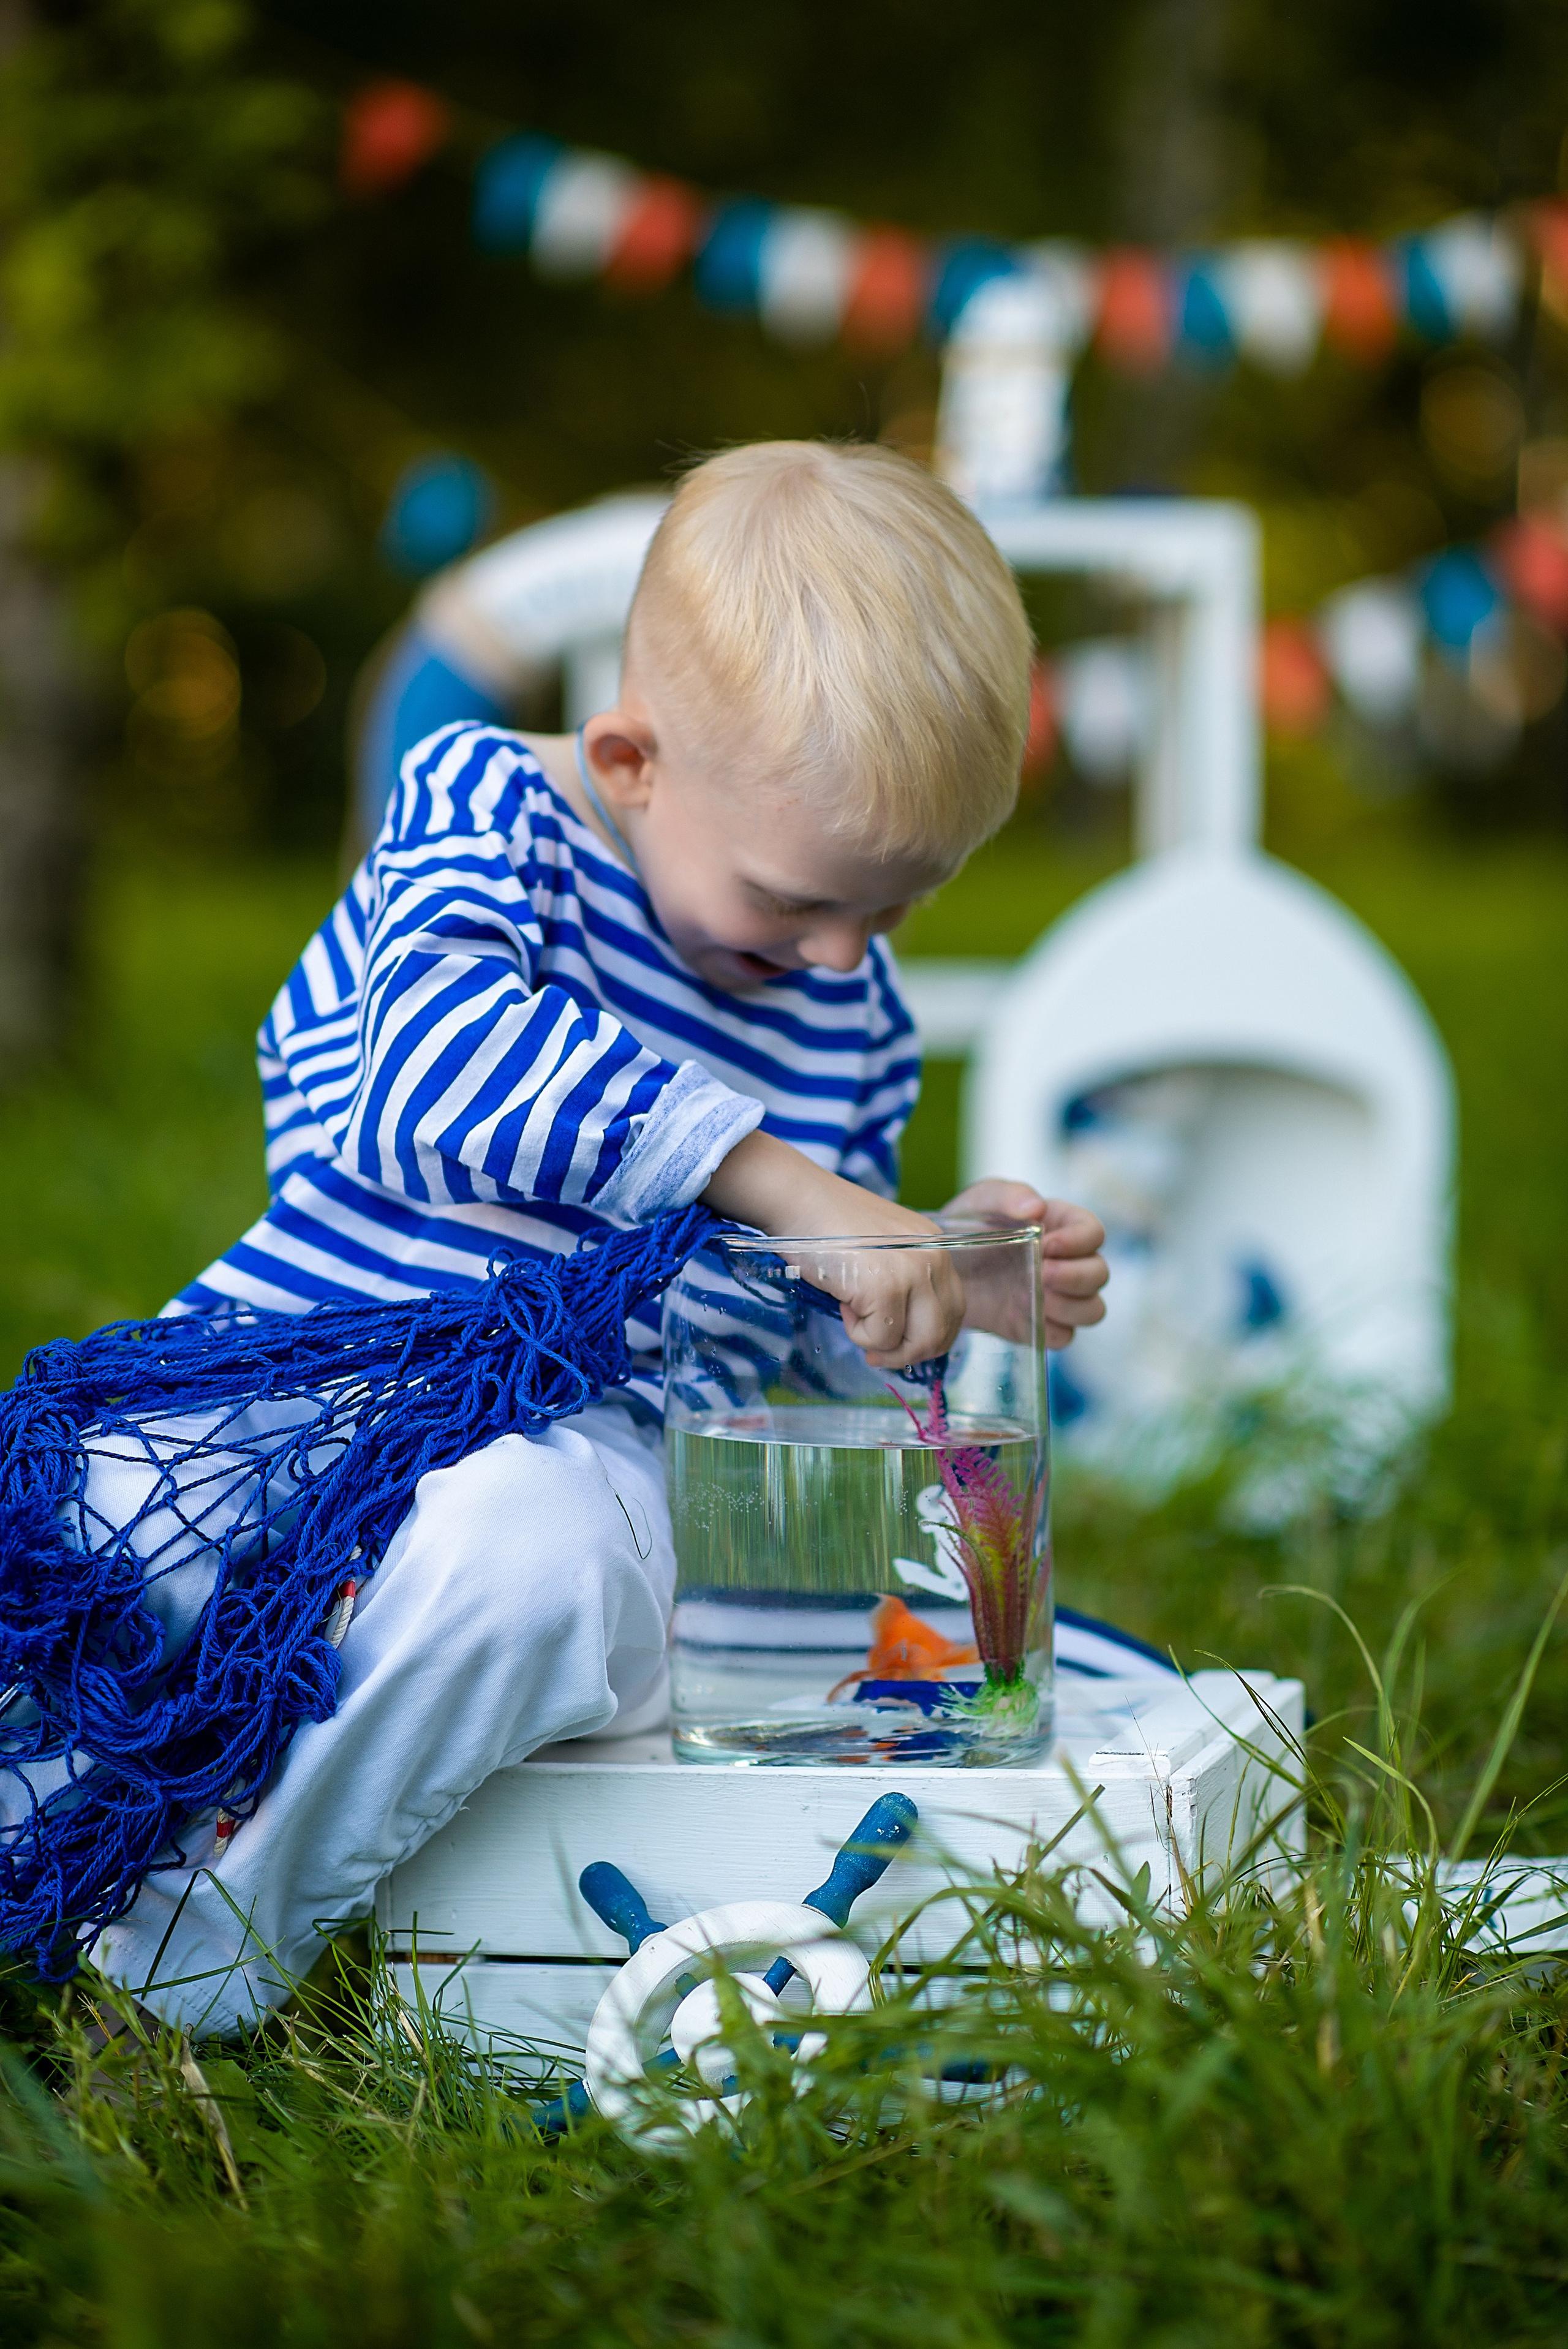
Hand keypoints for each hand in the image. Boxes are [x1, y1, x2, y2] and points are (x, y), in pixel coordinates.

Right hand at [702, 1130, 964, 1368]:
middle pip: (941, 1332)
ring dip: (882, 1344)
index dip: (928, 1338)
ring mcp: (913, 1272)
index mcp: (934, 1247)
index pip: (954, 1309)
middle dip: (908, 1353)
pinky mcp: (886, 1288)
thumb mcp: (882, 1248)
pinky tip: (843, 1303)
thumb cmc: (827, 1225)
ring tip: (855, 1319)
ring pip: (917, 1342)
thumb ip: (902, 1280)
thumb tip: (903, 1335)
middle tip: (877, 1352)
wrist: (799, 1200)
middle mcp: (933, 1258)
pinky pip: (881, 1338)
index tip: (900, 1344)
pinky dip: (857, 1333)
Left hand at [941, 1179, 1107, 1350]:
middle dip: (1075, 1276)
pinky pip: (1065, 1336)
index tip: (1047, 1245)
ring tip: (1029, 1296)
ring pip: (1092, 1309)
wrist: (944, 1266)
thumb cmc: (970, 1225)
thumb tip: (1037, 1207)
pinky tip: (1023, 1314)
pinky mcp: (1043, 1324)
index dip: (1079, 1241)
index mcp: (1064, 1226)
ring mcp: (1059, 1297)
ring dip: (1068, 1306)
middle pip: (1099, 1274)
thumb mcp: (983, 1199)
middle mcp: (1070, 1262)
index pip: (1094, 1233)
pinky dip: (1049, 1329)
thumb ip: (1010, 1194)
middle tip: (1041, 1273)